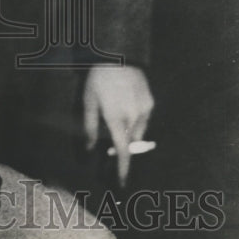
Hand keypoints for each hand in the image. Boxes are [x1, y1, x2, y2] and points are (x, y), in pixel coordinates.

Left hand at [84, 66, 153, 184]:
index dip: (122, 169)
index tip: (122, 182)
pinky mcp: (151, 102)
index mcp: (116, 119)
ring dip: (128, 133)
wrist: (119, 55)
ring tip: (116, 114)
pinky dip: (136, 121)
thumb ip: (89, 127)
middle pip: (129, 143)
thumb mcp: (88, 101)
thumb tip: (89, 150)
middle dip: (122, 146)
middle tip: (111, 139)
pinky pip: (144, 120)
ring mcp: (145, 110)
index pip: (123, 151)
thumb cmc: (97, 79)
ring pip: (138, 133)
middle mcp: (133, 117)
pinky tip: (126, 105)